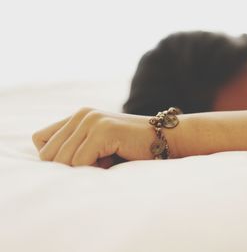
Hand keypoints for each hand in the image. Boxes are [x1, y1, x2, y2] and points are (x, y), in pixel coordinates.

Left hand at [32, 107, 153, 166]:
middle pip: (47, 154)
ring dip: (84, 170)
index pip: (40, 140)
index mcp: (79, 115)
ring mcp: (92, 120)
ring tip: (108, 162)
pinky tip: (114, 160)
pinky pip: (80, 162)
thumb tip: (51, 171)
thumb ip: (77, 150)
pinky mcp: (102, 129)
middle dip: (67, 169)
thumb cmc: (134, 149)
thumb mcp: (100, 148)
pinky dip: (94, 170)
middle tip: (97, 165)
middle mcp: (82, 114)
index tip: (81, 164)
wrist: (167, 140)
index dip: (54, 159)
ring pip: (63, 160)